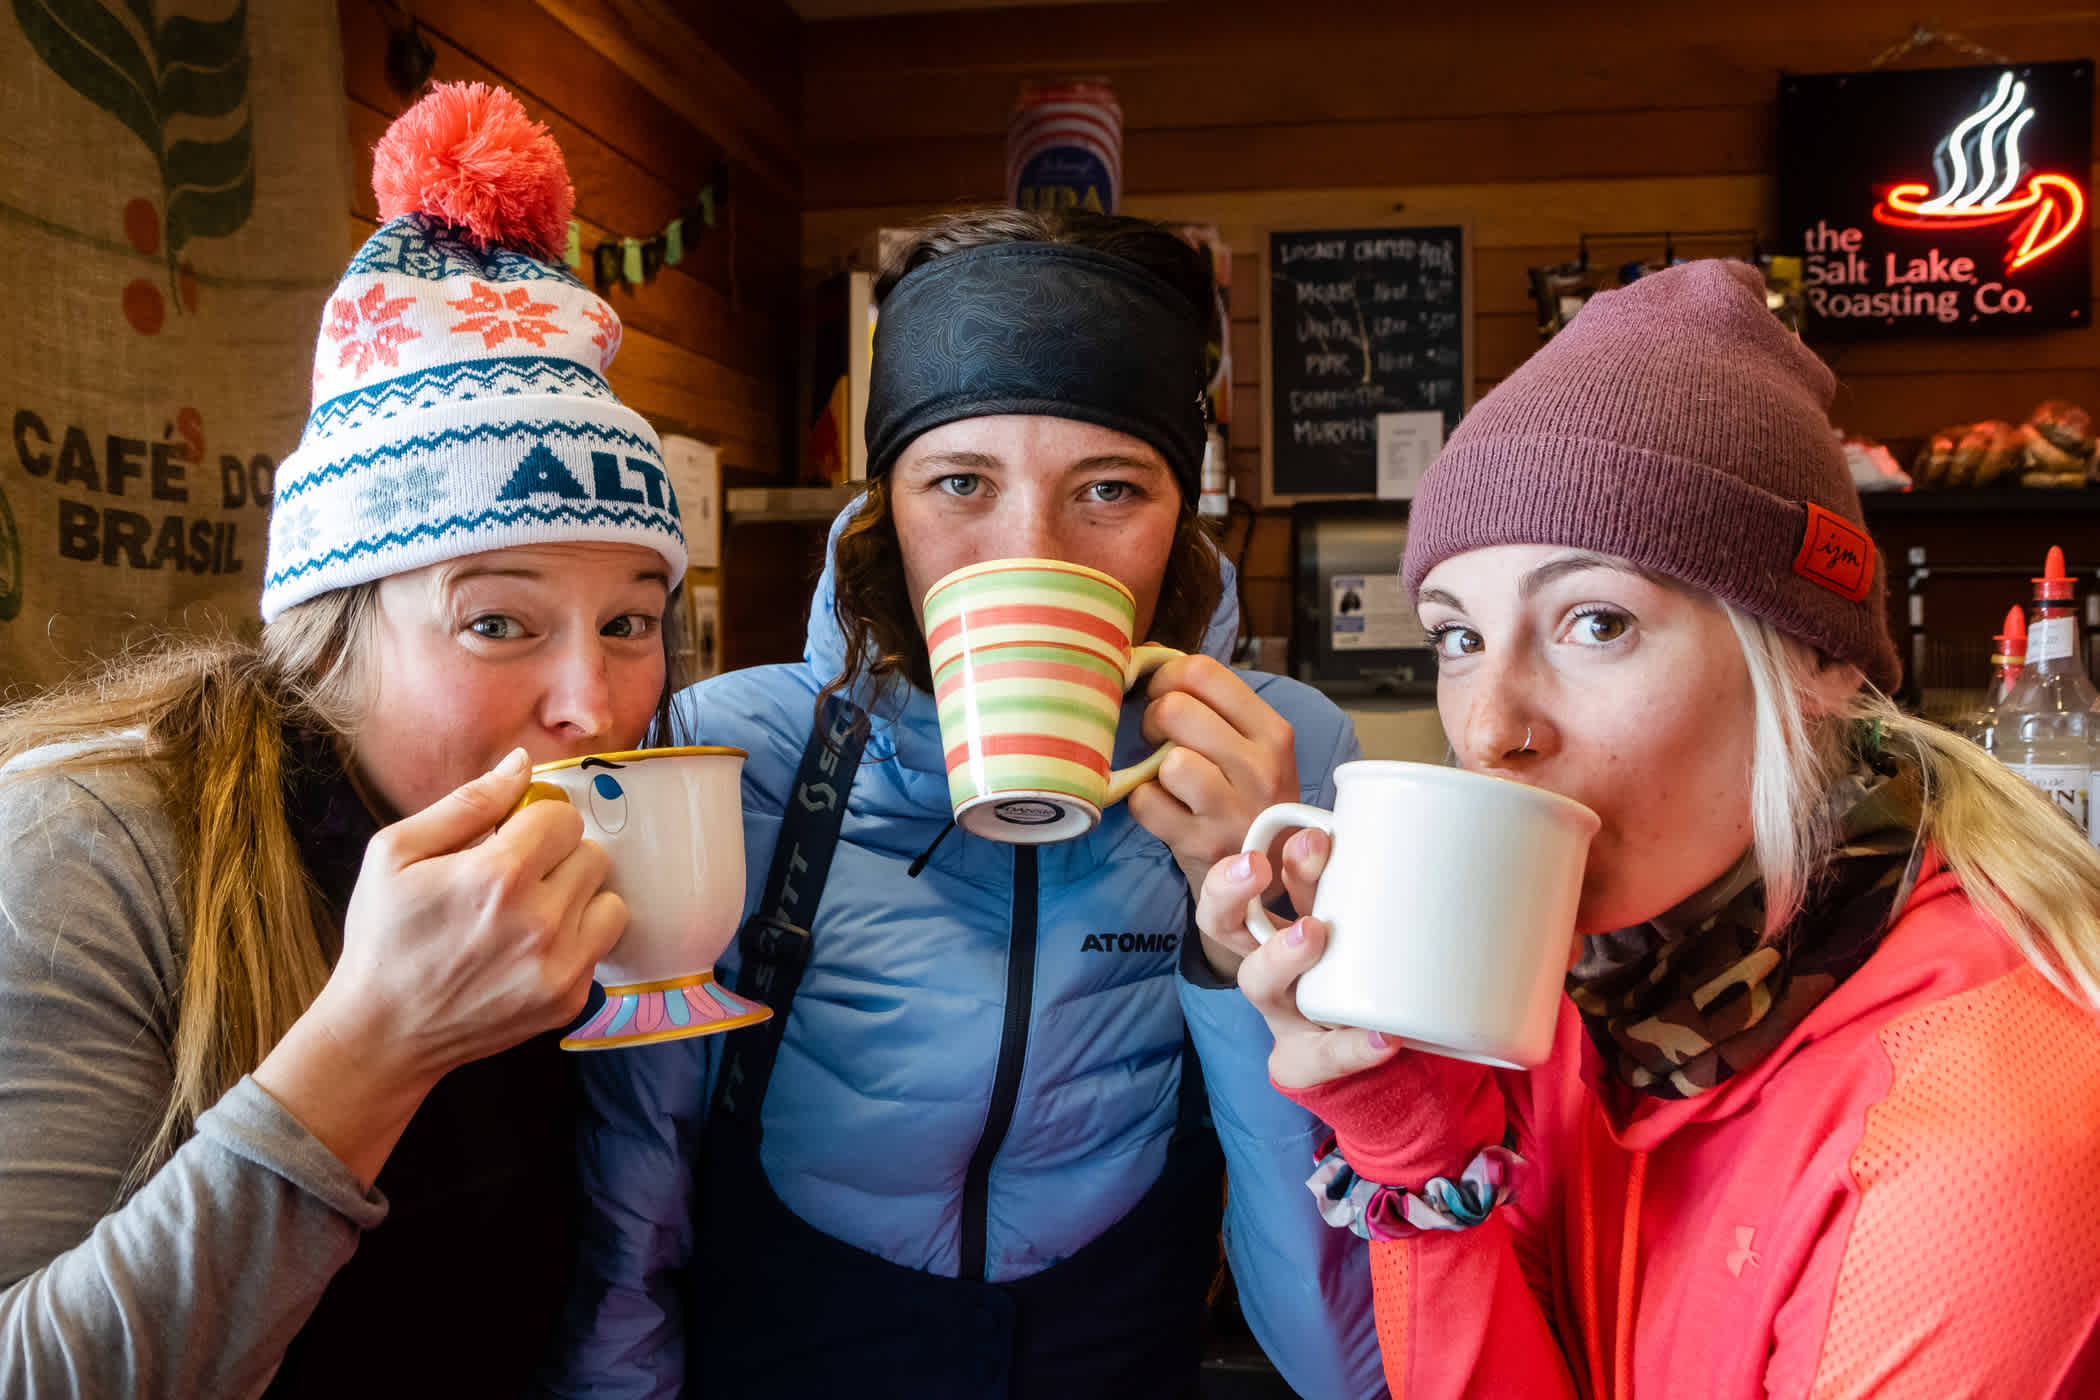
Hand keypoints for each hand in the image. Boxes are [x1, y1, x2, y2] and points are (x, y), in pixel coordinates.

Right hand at [316, 747, 626, 1081]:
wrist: (383, 1033)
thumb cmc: (383, 937)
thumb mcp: (396, 853)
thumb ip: (468, 802)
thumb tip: (522, 764)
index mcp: (497, 876)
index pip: (563, 817)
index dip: (535, 821)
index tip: (510, 839)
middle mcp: (540, 922)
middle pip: (592, 855)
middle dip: (558, 858)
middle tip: (516, 879)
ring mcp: (560, 967)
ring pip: (610, 900)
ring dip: (578, 898)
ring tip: (532, 912)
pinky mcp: (569, 1001)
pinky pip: (601, 947)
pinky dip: (576, 941)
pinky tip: (532, 949)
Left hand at [1126, 654, 1298, 894]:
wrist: (1268, 872)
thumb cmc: (1249, 796)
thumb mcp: (1253, 745)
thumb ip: (1214, 701)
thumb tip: (1149, 653)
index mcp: (1272, 732)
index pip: (1203, 672)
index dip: (1166, 676)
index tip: (1163, 693)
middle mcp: (1259, 768)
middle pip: (1177, 709)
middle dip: (1154, 716)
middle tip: (1158, 736)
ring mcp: (1232, 810)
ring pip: (1169, 760)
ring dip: (1152, 764)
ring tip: (1163, 772)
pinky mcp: (1201, 844)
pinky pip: (1147, 803)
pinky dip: (1144, 802)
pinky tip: (1162, 805)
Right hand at [1195, 843, 1394, 1089]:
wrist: (1379, 1052)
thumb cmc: (1365, 972)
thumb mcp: (1362, 922)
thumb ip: (1370, 887)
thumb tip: (1398, 835)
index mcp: (1278, 921)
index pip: (1239, 883)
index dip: (1250, 860)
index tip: (1290, 838)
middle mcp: (1268, 962)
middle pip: (1223, 925)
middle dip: (1228, 891)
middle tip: (1253, 865)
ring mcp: (1285, 1012)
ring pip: (1258, 983)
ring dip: (1279, 954)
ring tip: (1312, 931)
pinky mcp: (1308, 1059)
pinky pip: (1321, 1057)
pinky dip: (1352, 1046)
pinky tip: (1382, 1036)